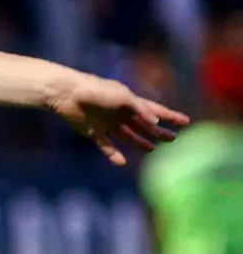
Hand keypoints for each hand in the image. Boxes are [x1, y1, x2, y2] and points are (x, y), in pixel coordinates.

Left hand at [50, 73, 189, 165]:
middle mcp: (119, 112)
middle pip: (142, 125)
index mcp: (129, 101)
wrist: (67, 94)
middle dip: (157, 132)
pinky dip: (114, 154)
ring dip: (139, 142)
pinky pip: (106, 146)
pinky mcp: (93, 132)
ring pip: (127, 136)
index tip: (185, 121)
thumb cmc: (97, 91)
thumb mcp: (123, 97)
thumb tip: (156, 123)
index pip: (154, 109)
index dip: (169, 116)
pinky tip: (122, 162)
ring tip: (151, 149)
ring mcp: (106, 123)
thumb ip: (141, 109)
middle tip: (172, 140)